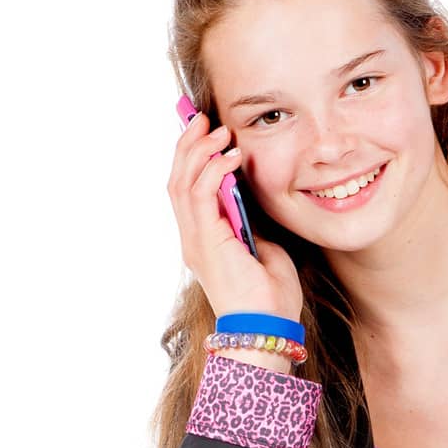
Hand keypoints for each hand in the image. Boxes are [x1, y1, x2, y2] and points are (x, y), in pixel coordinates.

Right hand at [168, 107, 302, 322]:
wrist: (267, 328)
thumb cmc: (270, 299)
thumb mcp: (264, 251)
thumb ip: (251, 226)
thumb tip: (249, 203)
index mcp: (204, 242)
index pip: (187, 190)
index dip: (192, 158)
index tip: (205, 132)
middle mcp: (193, 239)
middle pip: (177, 181)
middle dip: (188, 146)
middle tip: (203, 119)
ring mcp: (196, 241)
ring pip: (183, 184)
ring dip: (200, 152)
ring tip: (219, 132)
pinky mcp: (206, 242)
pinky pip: (201, 196)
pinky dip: (213, 171)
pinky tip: (230, 157)